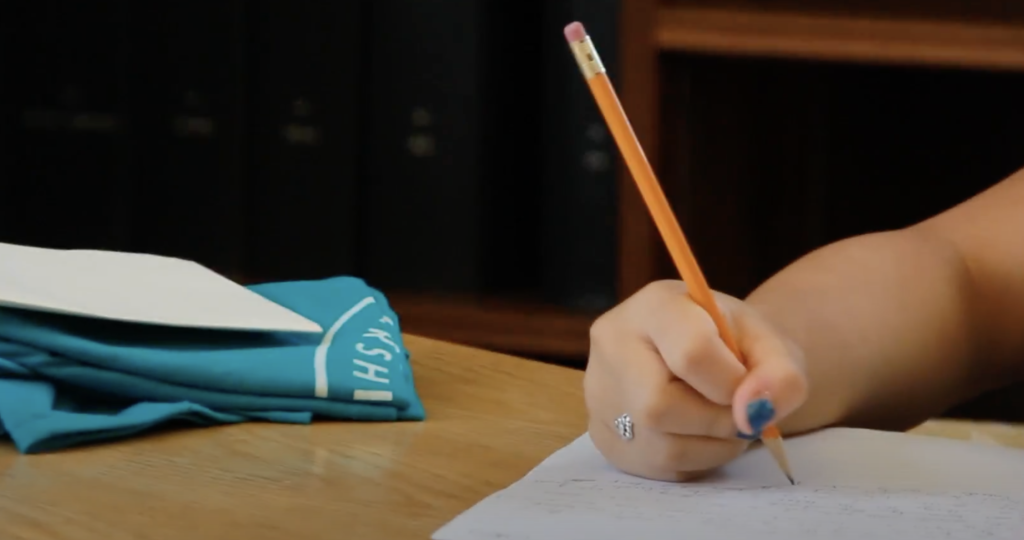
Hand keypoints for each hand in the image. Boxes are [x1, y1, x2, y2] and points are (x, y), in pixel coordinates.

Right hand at [584, 280, 808, 480]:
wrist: (708, 355)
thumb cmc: (735, 345)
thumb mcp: (769, 343)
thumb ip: (779, 373)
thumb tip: (755, 411)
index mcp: (654, 306)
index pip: (690, 352)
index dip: (732, 383)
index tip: (748, 386)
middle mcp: (613, 343)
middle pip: (659, 404)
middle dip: (715, 419)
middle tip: (737, 412)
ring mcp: (600, 392)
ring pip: (658, 443)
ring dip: (710, 445)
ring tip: (723, 423)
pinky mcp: (602, 433)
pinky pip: (654, 464)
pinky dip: (693, 459)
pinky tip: (700, 436)